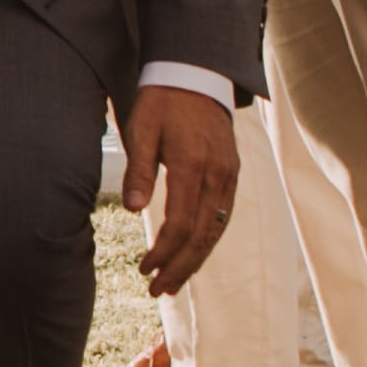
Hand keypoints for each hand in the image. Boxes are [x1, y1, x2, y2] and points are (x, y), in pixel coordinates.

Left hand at [120, 88, 237, 299]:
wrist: (196, 74)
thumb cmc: (162, 102)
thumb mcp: (141, 130)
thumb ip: (139, 171)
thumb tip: (133, 211)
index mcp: (192, 166)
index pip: (180, 225)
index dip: (163, 253)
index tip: (144, 270)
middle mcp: (217, 176)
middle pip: (202, 236)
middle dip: (180, 268)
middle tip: (158, 291)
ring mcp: (229, 175)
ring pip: (217, 230)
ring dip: (196, 260)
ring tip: (175, 283)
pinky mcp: (232, 173)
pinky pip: (224, 216)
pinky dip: (209, 240)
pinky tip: (194, 254)